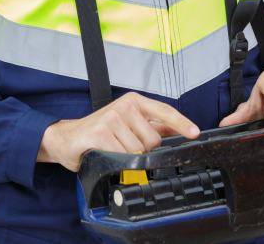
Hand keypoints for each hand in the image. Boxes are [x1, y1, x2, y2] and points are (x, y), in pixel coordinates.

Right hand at [37, 91, 199, 170]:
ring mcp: (112, 118)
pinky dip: (116, 161)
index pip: (164, 111)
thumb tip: (175, 128)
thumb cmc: (100, 131)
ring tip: (113, 149)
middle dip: (143, 150)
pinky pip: (123, 156)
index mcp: (133, 101)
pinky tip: (105, 153)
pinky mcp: (101, 133)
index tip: (194, 132)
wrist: (68, 138)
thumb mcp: (127, 123)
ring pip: (138, 151)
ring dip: (128, 157)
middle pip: (153, 139)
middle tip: (124, 145)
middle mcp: (124, 106)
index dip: (181, 123)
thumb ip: (151, 124)